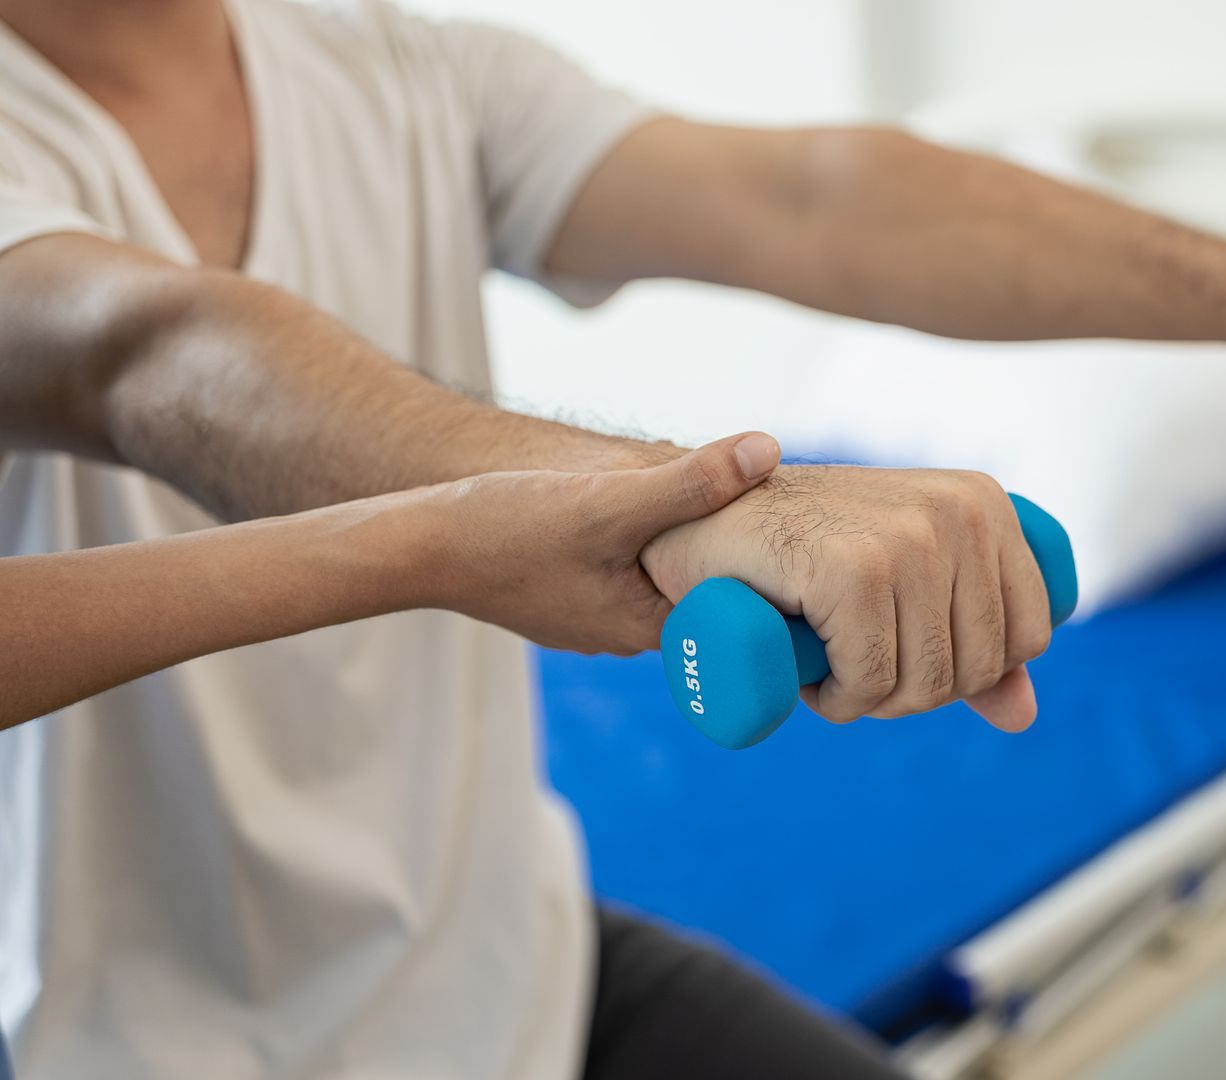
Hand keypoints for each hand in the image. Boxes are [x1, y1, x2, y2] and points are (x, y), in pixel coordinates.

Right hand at [417, 432, 780, 653]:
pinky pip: (628, 567)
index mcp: (648, 628)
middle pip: (703, 591)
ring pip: (664, 575)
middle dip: (733, 552)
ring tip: (730, 494)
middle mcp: (626, 634)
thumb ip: (691, 481)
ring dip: (688, 541)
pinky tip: (658, 501)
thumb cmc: (506, 529)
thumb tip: (770, 450)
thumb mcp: (609, 502)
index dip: (771, 568)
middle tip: (778, 502)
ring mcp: (595, 615)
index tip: (798, 527)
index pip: (739, 611)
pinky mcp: (569, 591)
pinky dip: (648, 539)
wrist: (413, 546)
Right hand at [638, 466, 1053, 732]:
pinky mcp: (853, 570)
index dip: (970, 672)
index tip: (908, 652)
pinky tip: (812, 670)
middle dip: (914, 692)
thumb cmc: (808, 555)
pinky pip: (870, 682)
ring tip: (832, 659)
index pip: (1029, 636)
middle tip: (857, 660)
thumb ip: (975, 641)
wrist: (704, 518)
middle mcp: (959, 512)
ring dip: (869, 700)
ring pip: (924, 684)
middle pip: (976, 669)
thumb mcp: (908, 585)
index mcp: (986, 506)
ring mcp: (908, 538)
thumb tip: (1023, 716)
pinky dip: (837, 699)